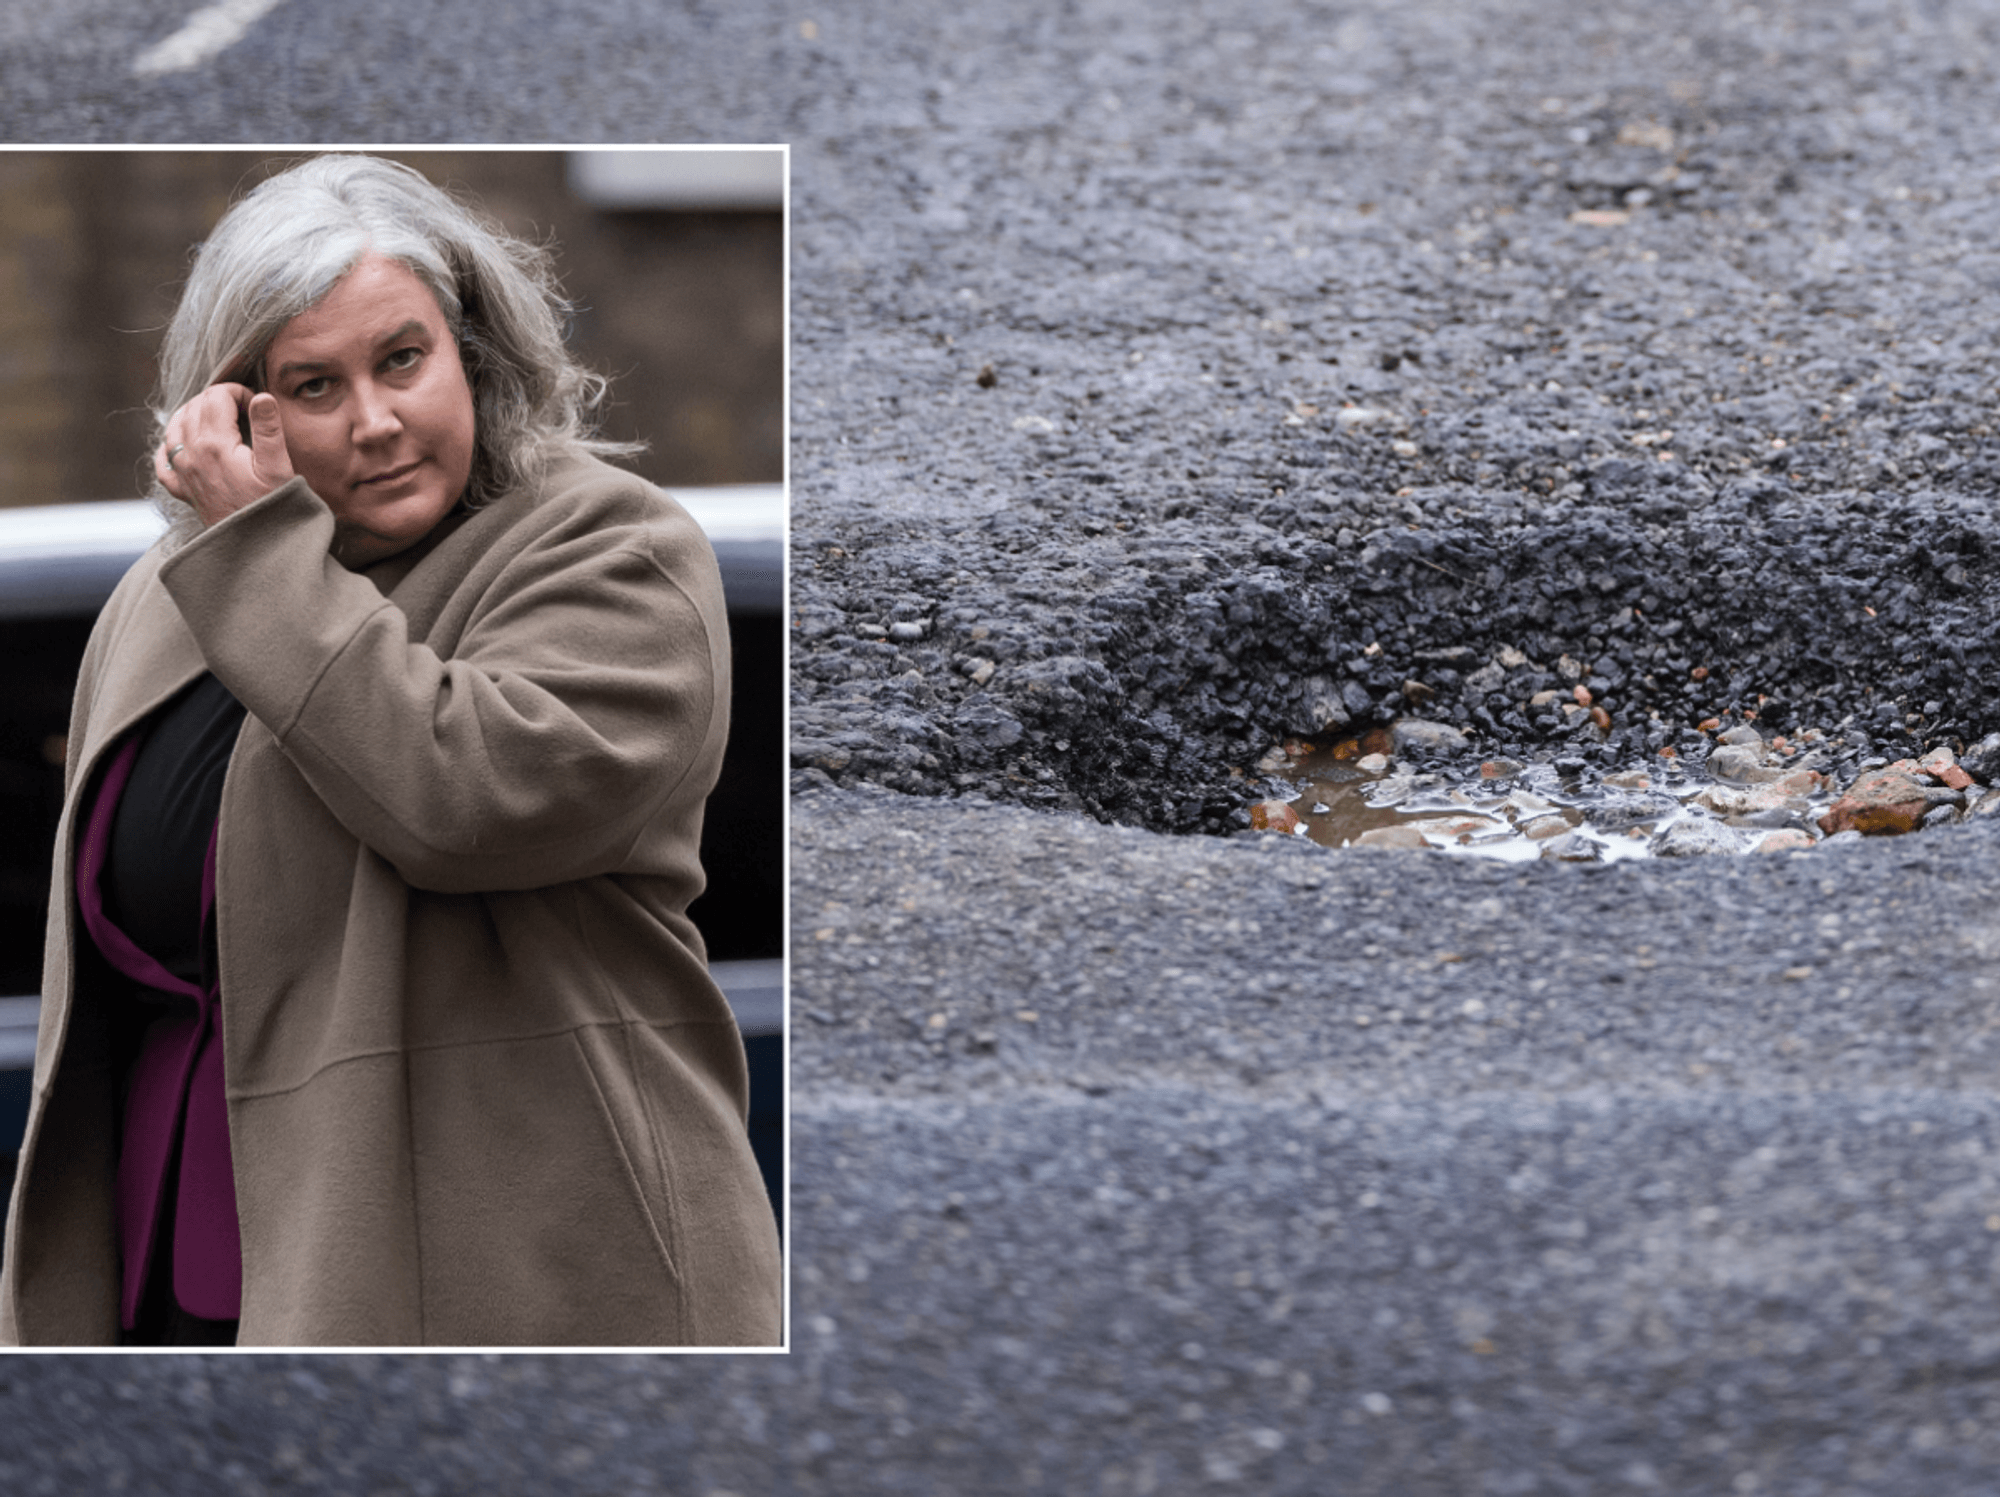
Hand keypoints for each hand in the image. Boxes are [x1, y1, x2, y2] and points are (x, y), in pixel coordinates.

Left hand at [155, 384, 296, 527]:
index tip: (254, 404)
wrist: (255, 548)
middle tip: (242, 410)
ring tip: (216, 419)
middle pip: (193, 407)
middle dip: (217, 399)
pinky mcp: (182, 489)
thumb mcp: (279, 468)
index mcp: (215, 444)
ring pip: (173, 426)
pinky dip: (169, 447)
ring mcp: (182, 472)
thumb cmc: (272, 509)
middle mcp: (191, 454)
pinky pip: (162, 461)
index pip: (216, 397)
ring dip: (192, 414)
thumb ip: (268, 429)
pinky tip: (184, 446)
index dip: (237, 392)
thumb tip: (261, 397)